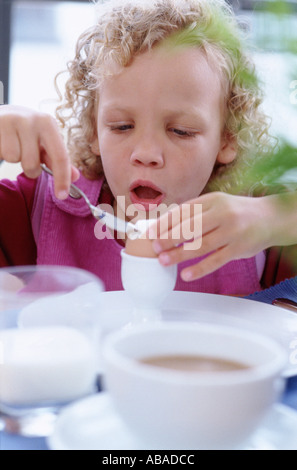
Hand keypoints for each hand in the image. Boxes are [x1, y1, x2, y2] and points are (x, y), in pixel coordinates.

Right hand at [0, 105, 79, 198]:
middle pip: (33, 164)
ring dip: (14, 158)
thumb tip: (76, 177)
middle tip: (26, 156)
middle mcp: (31, 120)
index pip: (60, 156)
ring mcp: (11, 121)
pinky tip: (3, 143)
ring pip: (14, 159)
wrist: (0, 115)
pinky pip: (2, 154)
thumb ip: (57, 160)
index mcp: (47, 123)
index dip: (62, 178)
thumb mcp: (43, 142)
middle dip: (30, 169)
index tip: (62, 195)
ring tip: (13, 146)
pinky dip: (2, 153)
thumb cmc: (25, 132)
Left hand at [149, 192, 279, 280]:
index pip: (183, 211)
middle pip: (190, 227)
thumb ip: (195, 213)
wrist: (271, 218)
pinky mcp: (238, 249)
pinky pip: (216, 260)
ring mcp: (231, 231)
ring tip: (164, 261)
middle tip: (154, 247)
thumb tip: (165, 225)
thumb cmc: (237, 212)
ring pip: (200, 245)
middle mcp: (222, 213)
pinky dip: (199, 269)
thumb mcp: (217, 204)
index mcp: (212, 200)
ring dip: (179, 254)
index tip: (150, 232)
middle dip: (169, 237)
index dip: (165, 223)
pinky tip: (186, 274)